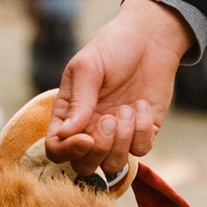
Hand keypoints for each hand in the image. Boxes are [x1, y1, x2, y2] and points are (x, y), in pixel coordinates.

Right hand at [45, 0, 188, 172]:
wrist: (150, 39)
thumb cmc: (113, 47)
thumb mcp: (88, 67)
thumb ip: (79, 101)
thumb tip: (66, 134)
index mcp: (68, 114)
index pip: (56, 148)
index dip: (68, 152)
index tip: (86, 138)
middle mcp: (90, 129)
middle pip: (84, 167)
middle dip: (99, 149)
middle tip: (110, 119)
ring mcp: (117, 134)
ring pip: (113, 165)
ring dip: (122, 141)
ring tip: (128, 109)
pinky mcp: (142, 132)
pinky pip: (141, 151)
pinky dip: (142, 131)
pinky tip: (142, 105)